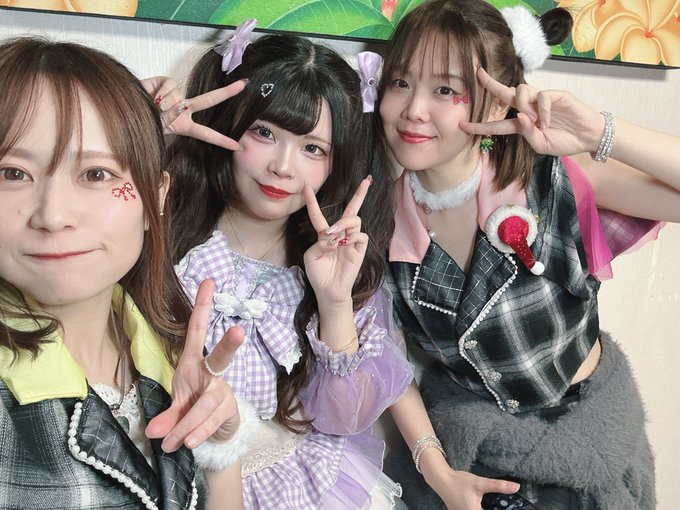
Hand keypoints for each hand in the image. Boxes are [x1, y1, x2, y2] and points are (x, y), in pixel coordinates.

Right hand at [141, 76, 246, 149]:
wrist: (124, 108)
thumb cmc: (141, 122)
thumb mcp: (157, 129)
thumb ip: (169, 120)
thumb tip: (182, 105)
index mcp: (185, 125)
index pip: (206, 134)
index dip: (221, 141)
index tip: (238, 147)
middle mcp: (184, 109)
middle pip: (209, 100)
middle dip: (227, 92)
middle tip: (244, 84)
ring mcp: (177, 95)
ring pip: (180, 96)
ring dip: (164, 103)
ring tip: (152, 107)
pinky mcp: (166, 82)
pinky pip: (170, 86)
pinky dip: (160, 92)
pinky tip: (151, 95)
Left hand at [146, 279, 244, 451]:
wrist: (216, 433)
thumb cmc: (193, 408)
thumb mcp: (175, 410)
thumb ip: (165, 419)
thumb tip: (152, 432)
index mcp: (193, 363)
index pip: (197, 330)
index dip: (202, 306)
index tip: (208, 282)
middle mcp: (212, 373)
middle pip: (222, 357)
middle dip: (229, 344)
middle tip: (238, 331)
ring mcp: (223, 391)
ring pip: (207, 403)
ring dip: (187, 424)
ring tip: (172, 443)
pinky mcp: (229, 410)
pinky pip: (210, 421)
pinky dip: (196, 433)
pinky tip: (187, 444)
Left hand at [303, 177, 371, 305]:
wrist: (328, 291)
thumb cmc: (318, 274)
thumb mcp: (311, 256)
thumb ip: (319, 243)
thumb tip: (334, 236)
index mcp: (324, 235)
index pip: (319, 215)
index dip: (312, 201)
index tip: (306, 186)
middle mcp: (340, 234)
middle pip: (351, 210)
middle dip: (360, 194)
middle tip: (367, 179)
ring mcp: (351, 241)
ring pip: (354, 220)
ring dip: (343, 223)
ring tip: (334, 235)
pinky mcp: (359, 250)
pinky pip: (360, 235)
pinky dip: (351, 237)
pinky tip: (343, 244)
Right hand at [428, 467, 519, 509]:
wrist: (441, 479)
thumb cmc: (459, 482)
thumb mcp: (480, 483)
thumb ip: (499, 486)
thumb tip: (517, 487)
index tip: (510, 508)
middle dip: (494, 508)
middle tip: (503, 505)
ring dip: (487, 507)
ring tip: (495, 504)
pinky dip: (480, 509)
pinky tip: (484, 505)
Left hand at [460, 67, 604, 156]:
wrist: (588, 137)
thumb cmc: (565, 141)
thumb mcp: (541, 145)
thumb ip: (528, 134)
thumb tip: (518, 116)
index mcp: (523, 124)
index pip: (498, 123)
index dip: (481, 125)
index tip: (463, 126)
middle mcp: (529, 108)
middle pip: (506, 93)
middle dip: (491, 84)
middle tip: (478, 75)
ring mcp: (542, 100)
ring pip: (522, 91)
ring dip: (523, 105)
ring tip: (535, 121)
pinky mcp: (556, 95)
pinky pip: (542, 96)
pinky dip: (542, 110)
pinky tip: (547, 121)